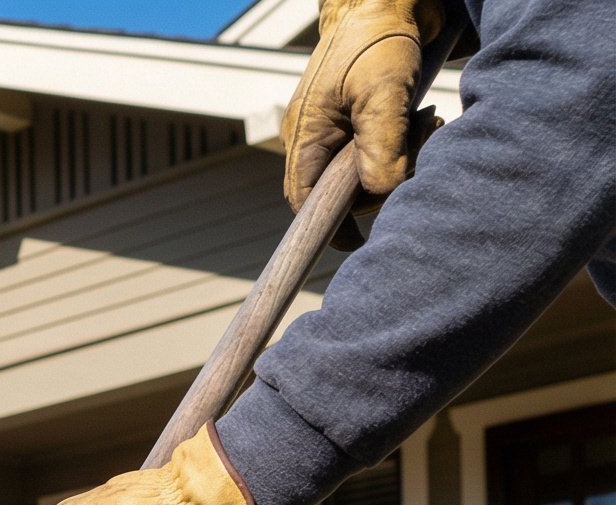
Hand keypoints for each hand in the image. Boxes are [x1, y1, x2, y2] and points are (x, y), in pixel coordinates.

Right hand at [283, 0, 441, 210]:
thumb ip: (381, 146)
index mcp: (305, 136)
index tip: (356, 241)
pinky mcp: (365, 119)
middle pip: (343, 189)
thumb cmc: (378, 37)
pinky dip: (408, 143)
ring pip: (368, 170)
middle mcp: (318, 137)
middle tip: (419, 142)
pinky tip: (424, 119)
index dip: (327, 225)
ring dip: (403, 157)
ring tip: (427, 122)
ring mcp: (341, 129)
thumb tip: (382, 193)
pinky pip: (383, 149)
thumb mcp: (382, 92)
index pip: (304, 200)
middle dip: (384, 179)